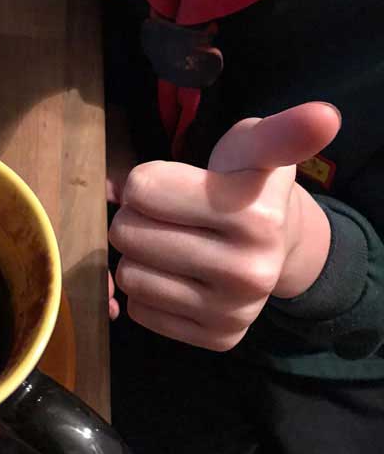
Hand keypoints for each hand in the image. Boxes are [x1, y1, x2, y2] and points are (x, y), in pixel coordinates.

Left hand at [109, 102, 340, 350]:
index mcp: (254, 216)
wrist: (281, 244)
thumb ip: (280, 131)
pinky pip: (140, 309)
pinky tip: (178, 273)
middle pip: (128, 233)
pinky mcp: (217, 339)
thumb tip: (326, 115)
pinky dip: (150, 288)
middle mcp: (248, 272)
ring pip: (130, 274)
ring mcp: (234, 312)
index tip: (177, 181)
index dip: (148, 180)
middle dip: (139, 216)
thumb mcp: (259, 145)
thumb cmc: (251, 182)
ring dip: (140, 254)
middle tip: (171, 213)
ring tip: (174, 240)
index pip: (142, 189)